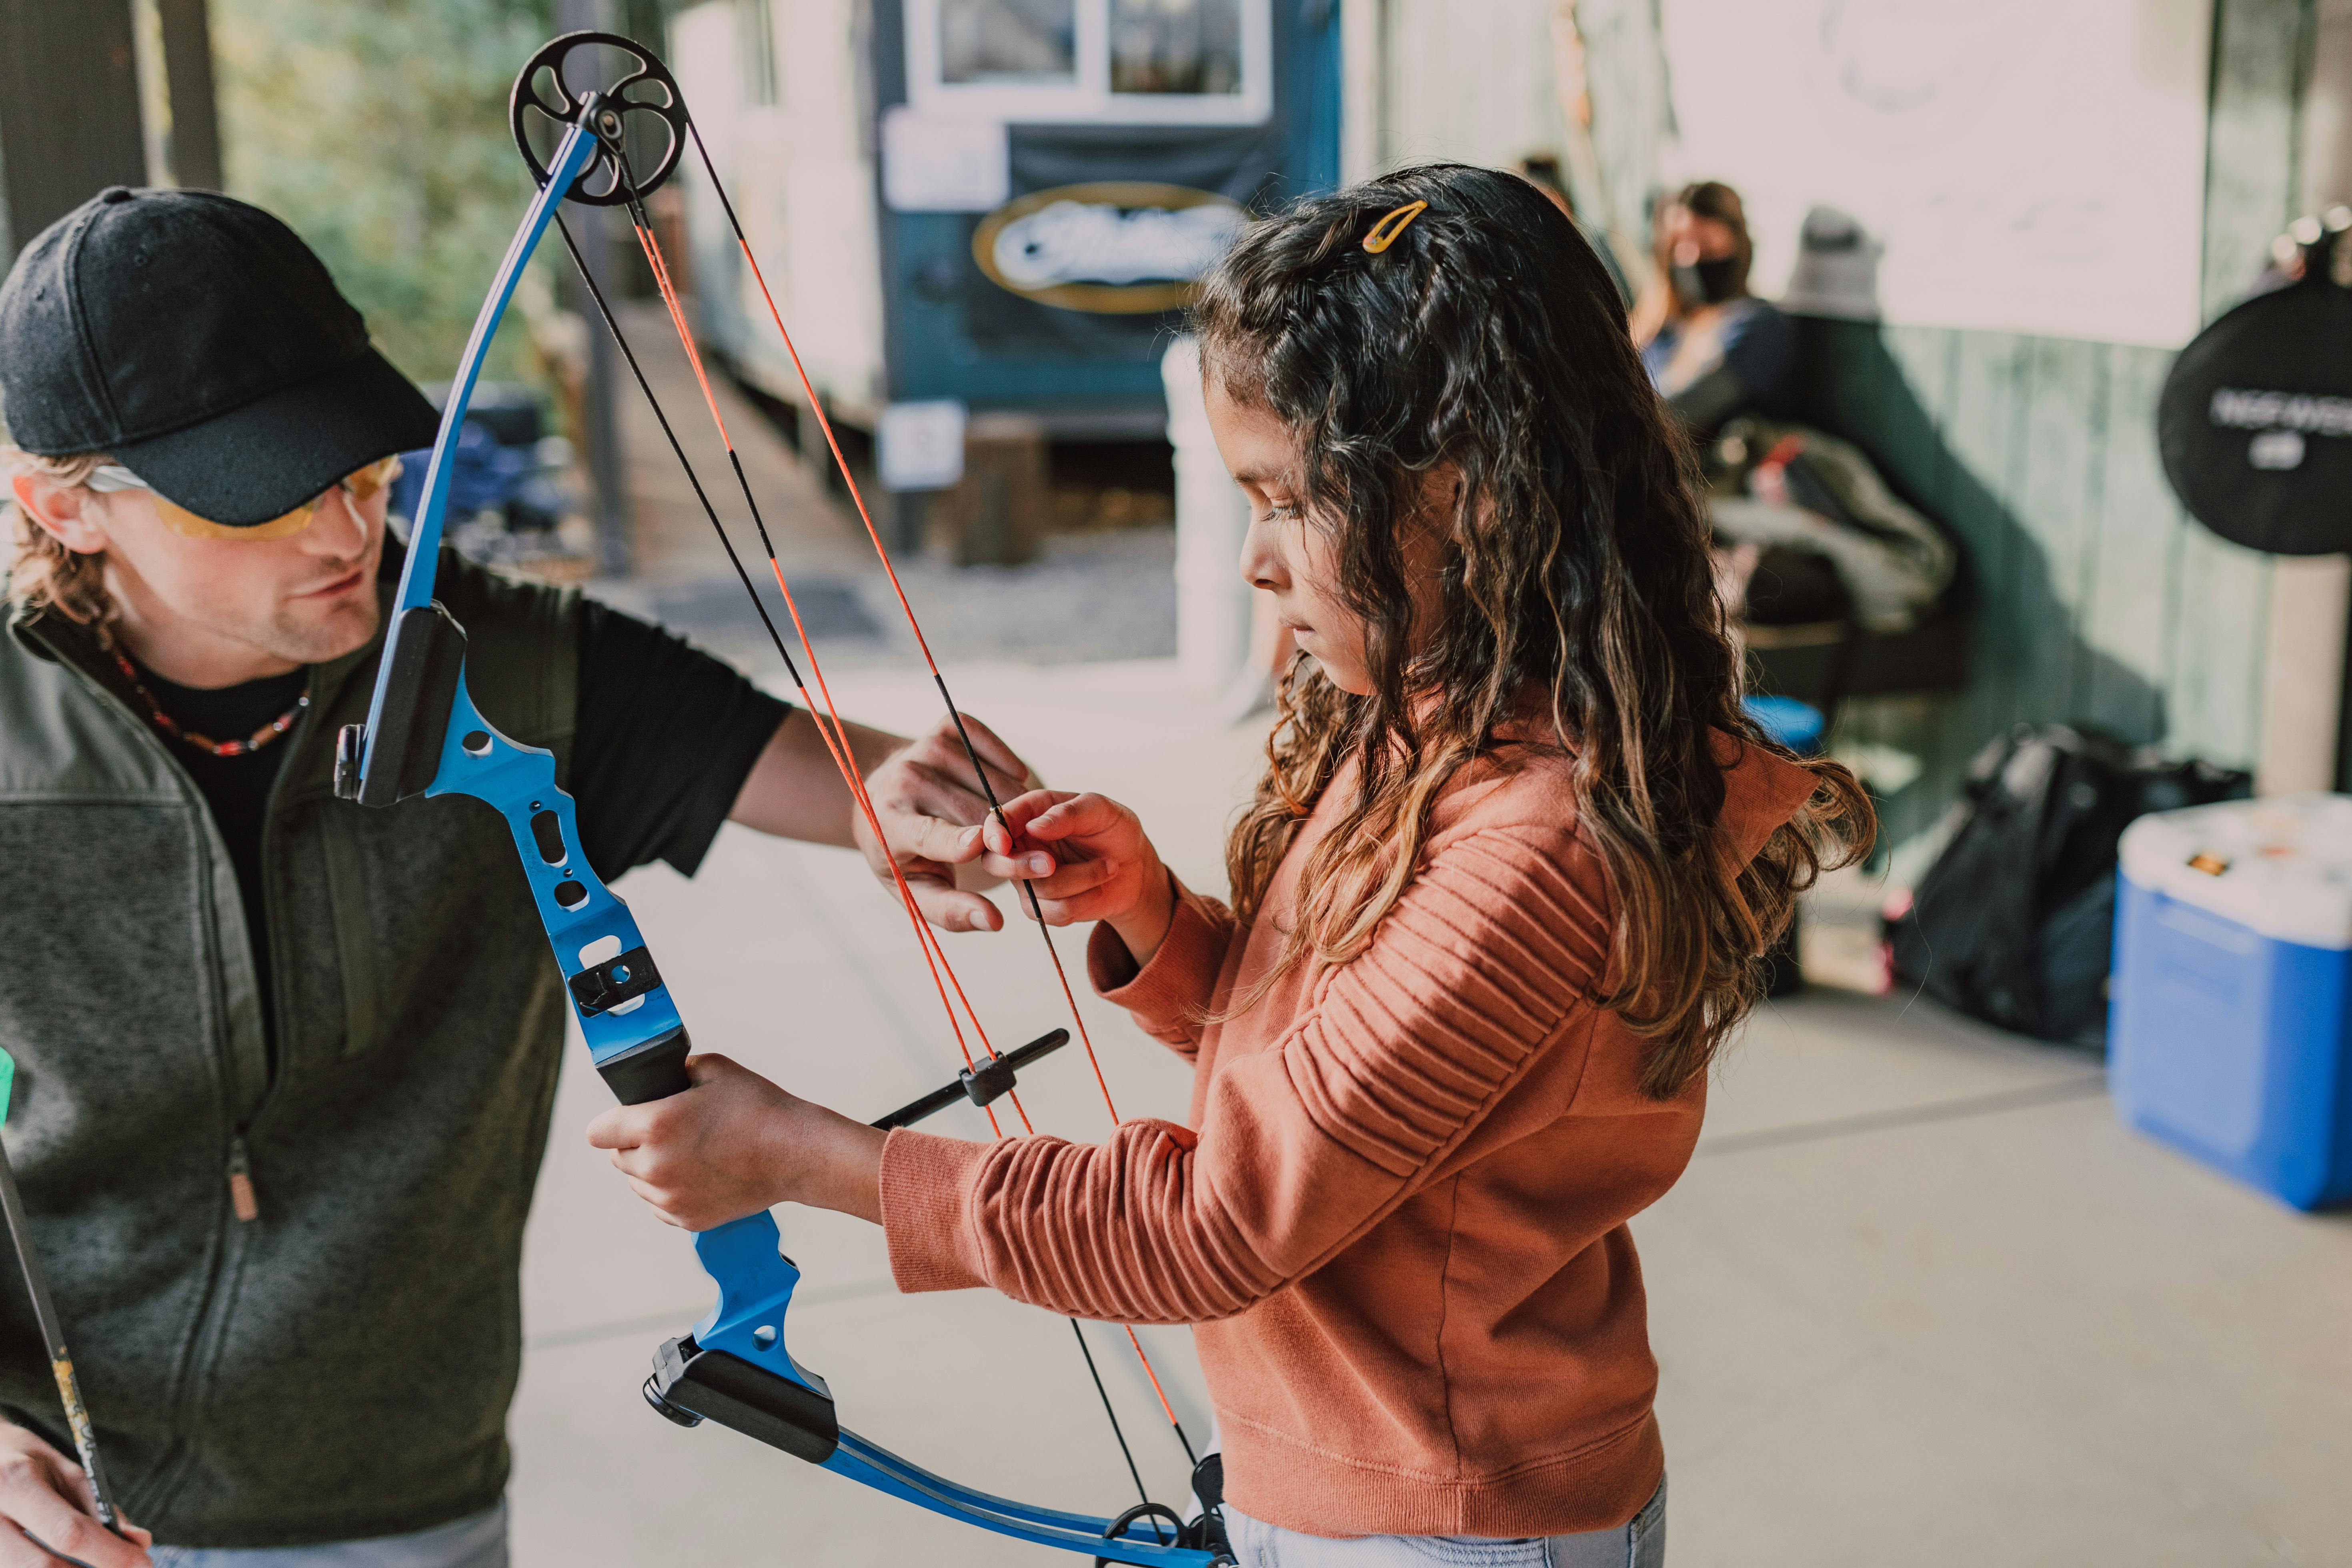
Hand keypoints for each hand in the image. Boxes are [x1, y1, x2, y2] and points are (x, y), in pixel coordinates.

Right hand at [0, 1424, 150, 1567]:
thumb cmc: (24, 1462)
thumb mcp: (61, 1469)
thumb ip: (97, 1506)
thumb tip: (139, 1542)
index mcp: (14, 1483)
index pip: (68, 1532)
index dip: (110, 1554)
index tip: (143, 1564)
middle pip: (42, 1567)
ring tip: (97, 1564)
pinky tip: (67, 1565)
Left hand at [584, 1055, 885, 1229]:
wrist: (797, 1153)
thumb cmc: (759, 1108)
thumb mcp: (713, 1068)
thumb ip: (674, 1072)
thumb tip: (657, 1080)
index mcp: (654, 1126)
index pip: (597, 1132)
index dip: (613, 1121)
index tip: (630, 1118)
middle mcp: (655, 1167)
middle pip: (618, 1158)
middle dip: (637, 1143)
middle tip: (674, 1131)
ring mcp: (670, 1198)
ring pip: (639, 1183)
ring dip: (653, 1169)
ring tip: (691, 1152)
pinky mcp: (687, 1220)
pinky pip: (660, 1205)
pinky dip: (673, 1191)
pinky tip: (701, 1173)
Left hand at [856, 714, 1039, 932]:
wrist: (881, 798)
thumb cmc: (905, 854)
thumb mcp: (918, 891)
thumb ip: (953, 910)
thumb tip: (994, 922)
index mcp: (890, 823)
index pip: (929, 833)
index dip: (959, 840)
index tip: (988, 846)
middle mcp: (905, 778)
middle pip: (976, 812)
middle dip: (1008, 838)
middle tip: (1026, 857)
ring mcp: (927, 747)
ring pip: (995, 783)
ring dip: (1015, 809)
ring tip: (1006, 827)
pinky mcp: (948, 725)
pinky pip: (996, 749)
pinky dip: (1010, 772)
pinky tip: (1001, 791)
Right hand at [978, 790, 1176, 966]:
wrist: (1136, 869)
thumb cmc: (1115, 831)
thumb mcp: (1100, 810)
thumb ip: (1068, 813)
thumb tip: (1033, 826)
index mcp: (1031, 813)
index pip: (998, 822)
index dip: (993, 833)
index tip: (1003, 843)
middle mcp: (1023, 846)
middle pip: (995, 862)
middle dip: (1021, 866)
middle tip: (1052, 864)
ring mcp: (1029, 879)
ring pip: (1034, 890)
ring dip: (1080, 880)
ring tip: (1108, 867)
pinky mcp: (1043, 907)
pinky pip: (1050, 912)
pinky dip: (1083, 902)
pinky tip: (1099, 887)